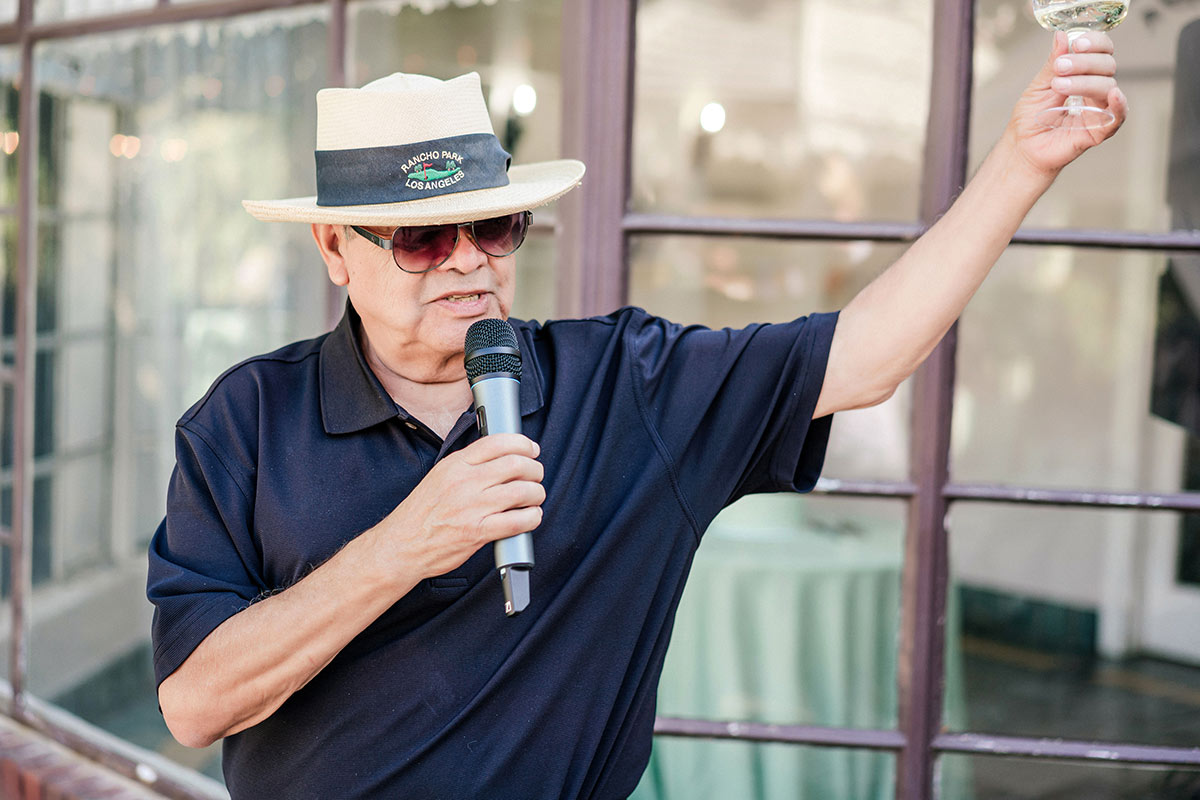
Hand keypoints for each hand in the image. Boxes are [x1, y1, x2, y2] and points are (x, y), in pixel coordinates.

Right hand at [373, 433, 544, 579]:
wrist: (401, 544)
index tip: (531, 449)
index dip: (522, 443)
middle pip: (516, 464)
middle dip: (534, 469)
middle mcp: (465, 482)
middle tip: (536, 475)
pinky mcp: (478, 531)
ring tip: (535, 497)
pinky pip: (517, 521)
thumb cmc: (421, 514)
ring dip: (536, 493)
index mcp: (455, 464)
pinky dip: (532, 518)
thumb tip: (500, 456)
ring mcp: (472, 507)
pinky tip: (530, 517)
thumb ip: (468, 465)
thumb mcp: (440, 476)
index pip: (497, 442)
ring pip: (522, 491)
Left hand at [1007, 31, 1127, 178]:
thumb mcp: (1039, 86)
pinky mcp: (1098, 130)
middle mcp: (1096, 90)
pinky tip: (1113, 95)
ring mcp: (1099, 109)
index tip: (1077, 43)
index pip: (1101, 52)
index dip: (1094, 43)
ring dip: (1085, 82)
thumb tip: (1062, 36)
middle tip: (1060, 68)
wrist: (1022, 148)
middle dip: (1084, 63)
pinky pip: (1117, 117)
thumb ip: (1052, 64)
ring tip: (1059, 85)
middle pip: (1107, 66)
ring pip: (1108, 86)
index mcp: (1085, 75)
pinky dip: (1119, 105)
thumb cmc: (1031, 119)